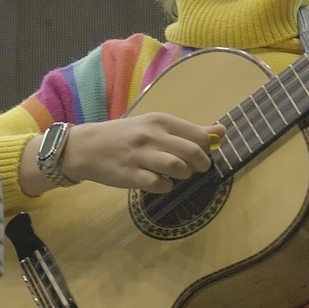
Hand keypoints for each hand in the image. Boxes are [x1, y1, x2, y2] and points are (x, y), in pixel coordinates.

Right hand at [21, 113, 220, 194]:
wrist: (87, 147)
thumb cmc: (125, 136)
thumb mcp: (154, 126)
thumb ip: (187, 130)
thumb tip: (221, 131)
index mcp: (159, 120)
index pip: (197, 134)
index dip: (207, 148)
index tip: (203, 153)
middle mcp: (151, 135)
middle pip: (191, 151)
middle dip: (201, 164)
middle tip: (196, 168)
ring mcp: (140, 156)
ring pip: (177, 167)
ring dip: (183, 174)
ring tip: (177, 174)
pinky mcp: (130, 175)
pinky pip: (159, 184)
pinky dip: (166, 187)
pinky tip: (160, 183)